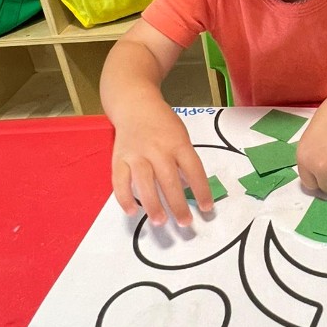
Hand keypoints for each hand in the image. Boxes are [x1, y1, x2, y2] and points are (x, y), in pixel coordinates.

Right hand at [111, 100, 212, 226]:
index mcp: (178, 143)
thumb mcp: (180, 135)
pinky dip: (124, 198)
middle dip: (178, 204)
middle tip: (184, 222)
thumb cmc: (162, 123)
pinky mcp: (119, 158)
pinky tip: (132, 211)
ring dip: (152, 204)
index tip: (206, 208)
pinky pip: (120, 181)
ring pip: (145, 182)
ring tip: (160, 221)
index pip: (194, 169)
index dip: (201, 190)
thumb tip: (189, 188)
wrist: (134, 103)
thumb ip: (184, 160)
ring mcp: (137, 154)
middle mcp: (158, 149)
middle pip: (169, 179)